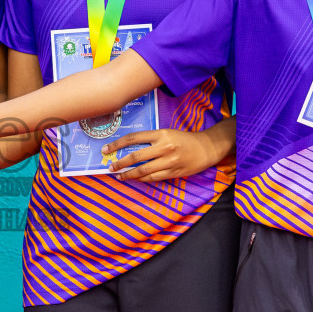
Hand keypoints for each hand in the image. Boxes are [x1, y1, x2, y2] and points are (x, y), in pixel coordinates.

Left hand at [105, 128, 223, 182]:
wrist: (206, 148)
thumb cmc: (184, 139)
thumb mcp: (167, 133)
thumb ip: (150, 139)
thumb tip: (128, 148)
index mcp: (161, 134)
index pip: (133, 138)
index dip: (117, 144)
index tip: (106, 149)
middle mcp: (164, 147)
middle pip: (135, 157)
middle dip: (120, 163)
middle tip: (110, 167)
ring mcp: (169, 162)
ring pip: (143, 171)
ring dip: (128, 175)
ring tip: (119, 176)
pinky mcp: (173, 173)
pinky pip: (153, 178)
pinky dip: (142, 179)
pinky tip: (135, 178)